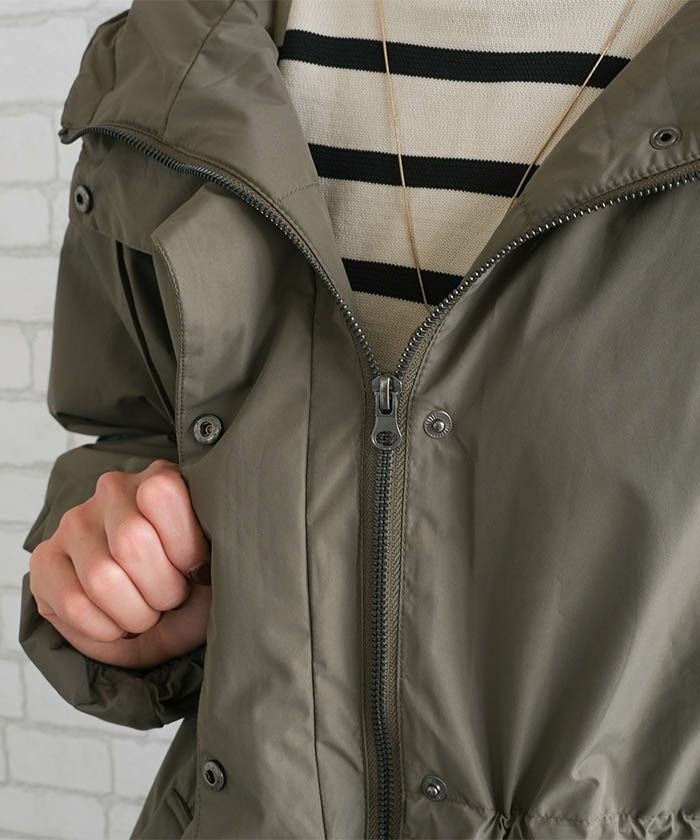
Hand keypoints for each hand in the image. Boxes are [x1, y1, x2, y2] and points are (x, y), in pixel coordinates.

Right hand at [28, 459, 211, 669]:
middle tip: (171, 598)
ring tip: (147, 611)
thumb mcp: (218, 567)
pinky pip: (73, 604)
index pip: (161, 493)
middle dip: (163, 591)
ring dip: (135, 614)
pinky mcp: (46, 559)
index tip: (196, 570)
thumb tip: (205, 565)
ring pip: (102, 579)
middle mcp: (113, 491)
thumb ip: (218, 552)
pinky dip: (105, 630)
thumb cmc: (195, 586)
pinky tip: (118, 622)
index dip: (184, 548)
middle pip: (132, 543)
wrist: (162, 617)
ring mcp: (75, 523)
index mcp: (162, 478)